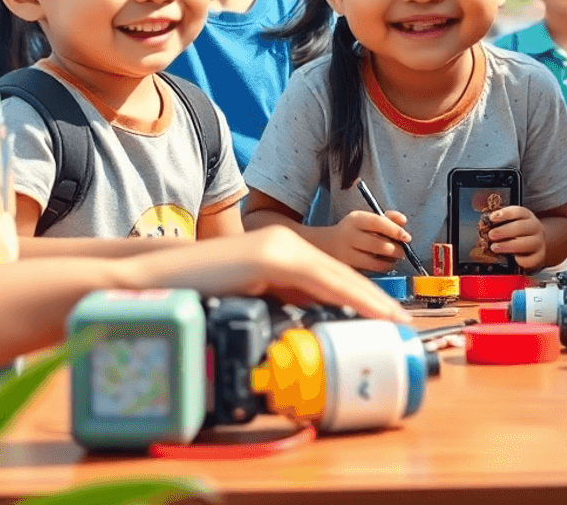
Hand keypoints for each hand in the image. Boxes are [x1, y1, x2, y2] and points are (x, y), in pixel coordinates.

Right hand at [135, 226, 409, 322]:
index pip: (332, 278)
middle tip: (403, 322)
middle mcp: (289, 244)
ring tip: (395, 320)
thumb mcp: (255, 296)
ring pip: (339, 276)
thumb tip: (316, 319)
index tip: (386, 318)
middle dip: (376, 300)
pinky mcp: (274, 257)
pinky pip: (322, 280)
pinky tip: (369, 310)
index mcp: (285, 253)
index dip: (363, 297)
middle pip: (343, 274)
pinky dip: (350, 296)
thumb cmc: (205, 292)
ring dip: (371, 300)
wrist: (163, 276)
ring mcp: (282, 247)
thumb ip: (284, 300)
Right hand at [326, 209, 413, 271]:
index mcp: (356, 219)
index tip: (406, 237)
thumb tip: (403, 221)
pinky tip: (383, 263)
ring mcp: (346, 255)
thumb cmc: (353, 231)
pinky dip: (381, 268)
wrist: (326, 245)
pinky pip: (370, 272)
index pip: (378, 223)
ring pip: (375, 262)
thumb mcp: (366, 219)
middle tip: (403, 251)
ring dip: (390, 261)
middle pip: (378, 245)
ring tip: (394, 258)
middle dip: (396, 249)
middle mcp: (349, 236)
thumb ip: (386, 218)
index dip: (395, 230)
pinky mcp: (347, 269)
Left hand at [486, 205, 545, 268]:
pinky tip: (512, 258)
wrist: (537, 243)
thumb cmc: (519, 231)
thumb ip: (500, 220)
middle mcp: (535, 227)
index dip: (504, 214)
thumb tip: (485, 222)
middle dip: (503, 231)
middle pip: (520, 227)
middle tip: (491, 235)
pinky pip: (530, 260)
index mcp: (527, 215)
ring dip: (507, 246)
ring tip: (494, 247)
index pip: (518, 211)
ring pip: (524, 244)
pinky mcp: (540, 256)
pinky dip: (520, 260)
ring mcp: (539, 242)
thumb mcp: (512, 221)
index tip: (492, 218)